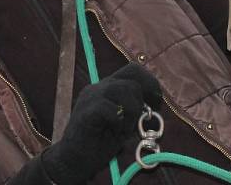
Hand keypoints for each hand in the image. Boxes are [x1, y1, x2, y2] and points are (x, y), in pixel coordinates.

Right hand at [41, 63, 161, 184]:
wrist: (73, 160)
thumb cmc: (100, 142)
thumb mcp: (123, 122)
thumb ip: (134, 109)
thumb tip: (153, 104)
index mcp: (107, 86)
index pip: (132, 70)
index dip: (150, 82)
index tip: (156, 103)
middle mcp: (98, 87)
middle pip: (131, 76)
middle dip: (142, 99)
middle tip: (140, 120)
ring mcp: (91, 97)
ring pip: (124, 89)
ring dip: (132, 112)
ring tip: (124, 129)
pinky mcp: (86, 112)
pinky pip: (111, 109)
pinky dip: (119, 121)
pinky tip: (115, 131)